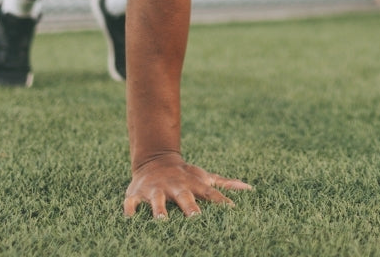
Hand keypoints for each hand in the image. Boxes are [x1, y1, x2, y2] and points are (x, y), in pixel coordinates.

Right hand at [123, 153, 251, 218]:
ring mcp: (155, 189)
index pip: (209, 193)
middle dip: (189, 206)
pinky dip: (130, 209)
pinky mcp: (136, 193)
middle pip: (184, 196)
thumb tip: (249, 189)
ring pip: (157, 200)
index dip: (221, 201)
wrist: (155, 159)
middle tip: (196, 218)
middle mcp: (175, 186)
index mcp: (192, 184)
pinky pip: (131, 202)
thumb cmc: (184, 174)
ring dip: (159, 209)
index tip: (232, 210)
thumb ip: (224, 184)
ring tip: (161, 220)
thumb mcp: (204, 177)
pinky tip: (129, 219)